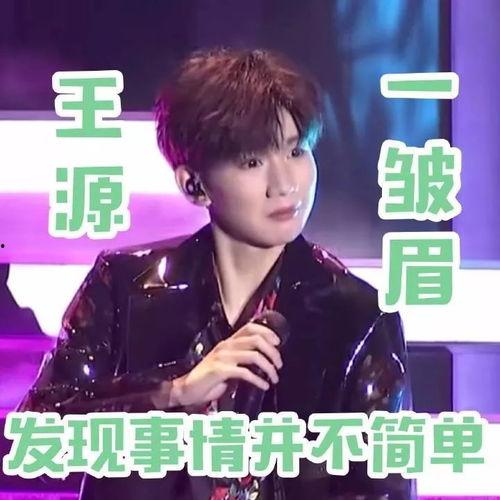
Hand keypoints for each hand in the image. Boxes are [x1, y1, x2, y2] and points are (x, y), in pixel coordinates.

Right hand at [153, 321, 283, 408]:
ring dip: (268, 367)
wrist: (187, 389)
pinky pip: (245, 372)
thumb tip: (265, 362)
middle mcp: (226, 346)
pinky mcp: (220, 370)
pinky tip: (263, 386)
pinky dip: (258, 379)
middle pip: (256, 339)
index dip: (267, 332)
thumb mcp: (227, 365)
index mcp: (228, 342)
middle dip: (272, 352)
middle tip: (279, 364)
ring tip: (274, 377)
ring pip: (254, 355)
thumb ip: (242, 360)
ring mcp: (222, 357)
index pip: (250, 328)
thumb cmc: (208, 379)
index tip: (278, 343)